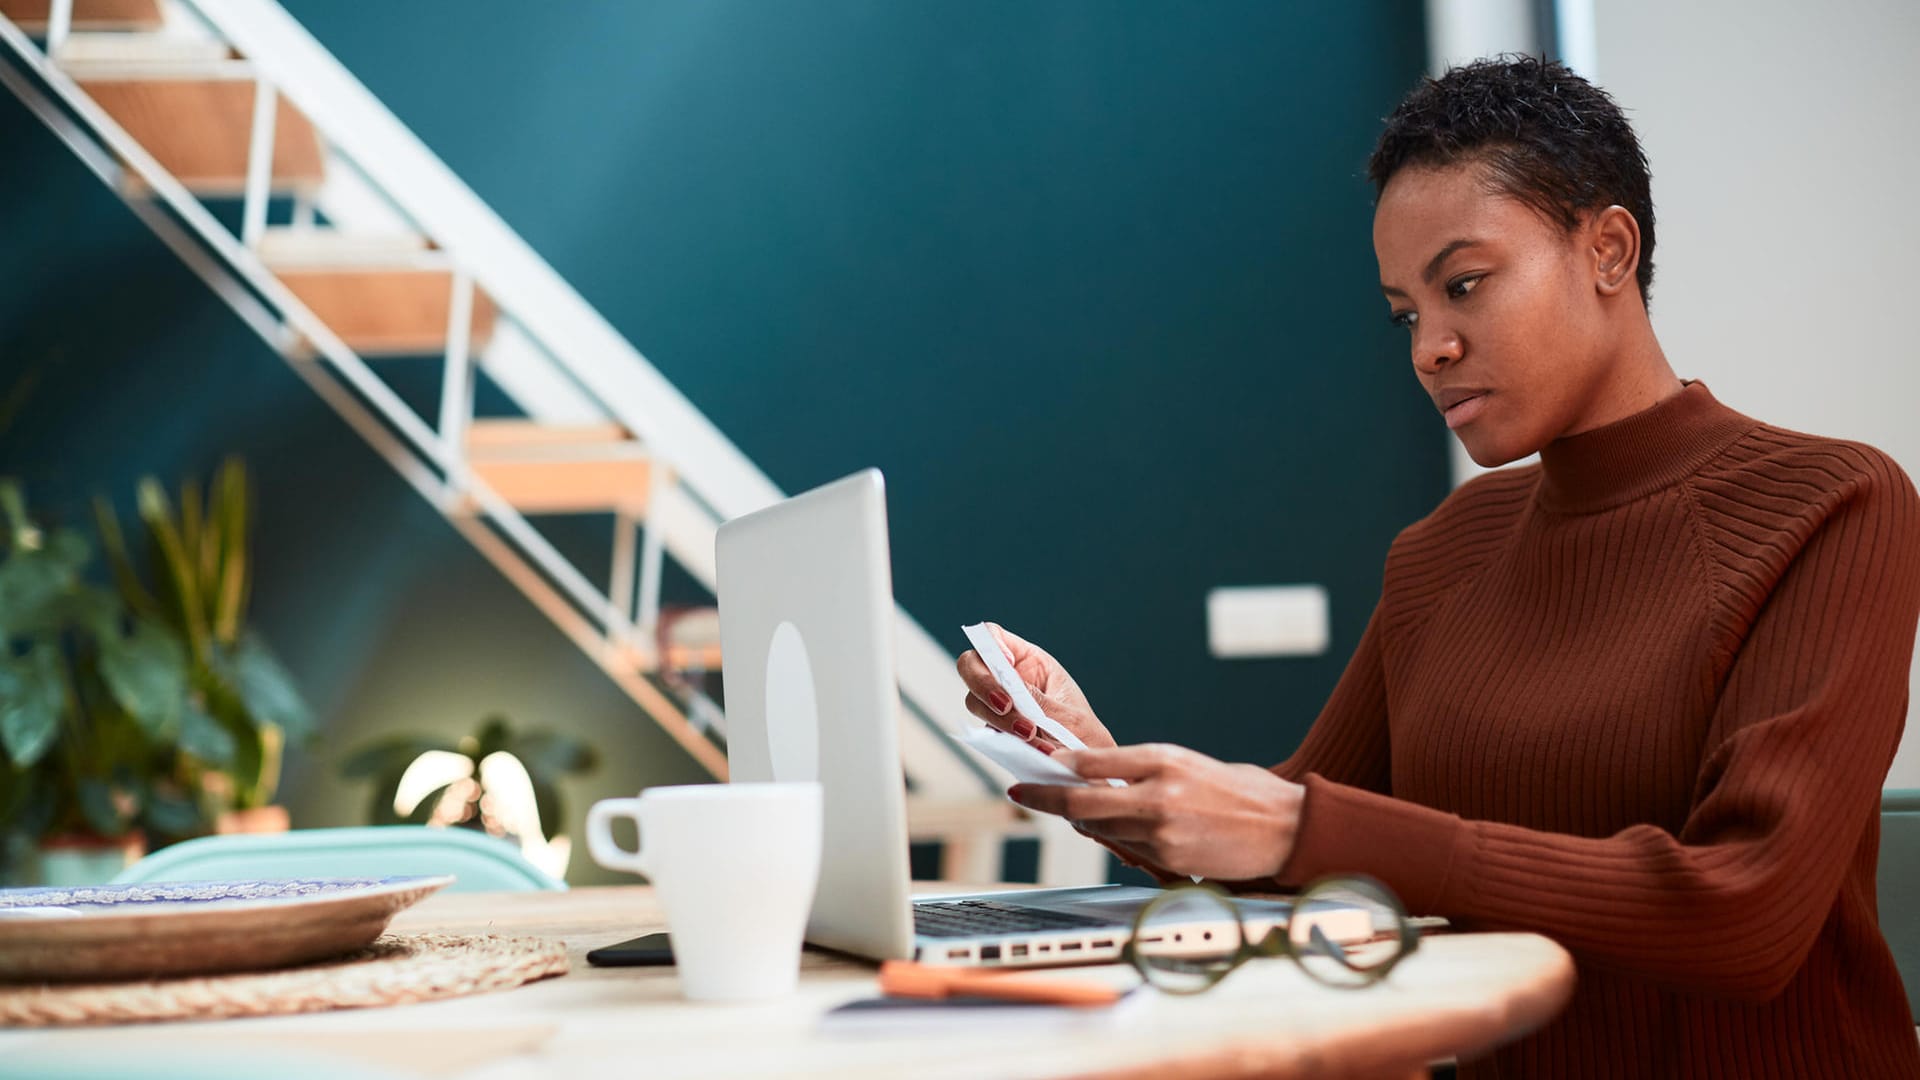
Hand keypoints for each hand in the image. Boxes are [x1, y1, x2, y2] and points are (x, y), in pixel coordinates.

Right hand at [957, 623, 1115, 751]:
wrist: (1086, 767)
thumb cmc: (1083, 733)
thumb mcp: (1069, 714)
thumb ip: (1040, 702)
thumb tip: (1010, 691)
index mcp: (1028, 661)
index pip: (993, 636)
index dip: (991, 643)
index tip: (1007, 662)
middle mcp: (1006, 680)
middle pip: (971, 666)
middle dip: (985, 685)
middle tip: (1008, 706)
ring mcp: (996, 706)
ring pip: (974, 702)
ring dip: (998, 718)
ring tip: (1030, 734)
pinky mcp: (993, 731)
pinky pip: (982, 732)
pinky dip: (1002, 740)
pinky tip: (1028, 748)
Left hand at [1008, 744, 1303, 881]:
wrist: (1282, 828)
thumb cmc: (1236, 791)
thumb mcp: (1184, 762)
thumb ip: (1137, 767)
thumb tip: (1089, 772)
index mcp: (1161, 760)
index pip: (1091, 763)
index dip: (1055, 768)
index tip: (1033, 767)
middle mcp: (1156, 795)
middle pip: (1082, 801)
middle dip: (1046, 798)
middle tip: (1023, 793)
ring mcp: (1160, 832)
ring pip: (1099, 828)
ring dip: (1079, 819)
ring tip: (1071, 808)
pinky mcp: (1167, 861)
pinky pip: (1125, 849)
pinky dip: (1112, 839)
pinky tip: (1111, 830)